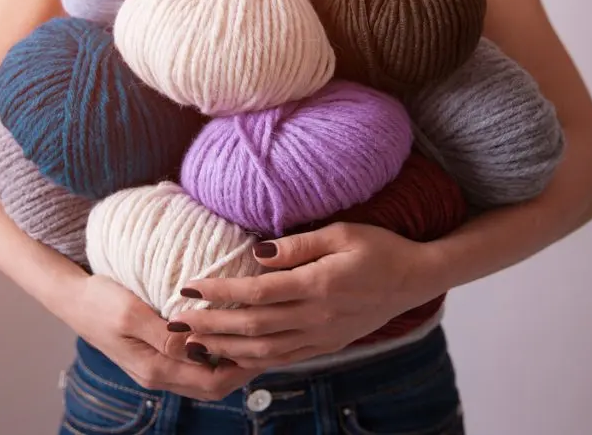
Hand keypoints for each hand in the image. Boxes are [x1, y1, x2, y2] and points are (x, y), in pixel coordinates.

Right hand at [65, 274, 261, 400]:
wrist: (72, 298)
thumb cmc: (100, 301)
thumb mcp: (132, 314)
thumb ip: (165, 336)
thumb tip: (197, 348)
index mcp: (154, 368)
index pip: (212, 382)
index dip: (243, 368)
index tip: (264, 344)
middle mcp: (157, 375)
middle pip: (213, 386)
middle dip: (243, 369)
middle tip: (266, 342)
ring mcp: (155, 368)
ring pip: (204, 379)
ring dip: (229, 363)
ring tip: (252, 339)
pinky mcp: (155, 356)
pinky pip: (193, 366)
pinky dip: (213, 356)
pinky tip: (225, 336)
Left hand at [169, 223, 437, 369]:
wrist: (415, 280)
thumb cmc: (379, 248)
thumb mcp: (342, 232)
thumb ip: (298, 245)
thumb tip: (257, 252)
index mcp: (319, 285)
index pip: (258, 292)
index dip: (220, 292)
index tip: (189, 285)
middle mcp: (318, 316)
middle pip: (253, 327)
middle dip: (210, 326)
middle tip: (176, 322)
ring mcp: (322, 335)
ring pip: (264, 351)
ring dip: (224, 348)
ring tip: (193, 342)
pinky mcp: (326, 345)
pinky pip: (283, 359)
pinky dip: (252, 360)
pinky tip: (229, 354)